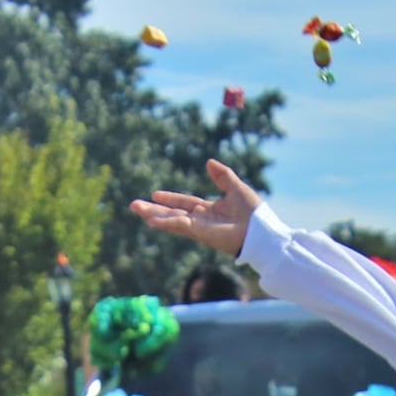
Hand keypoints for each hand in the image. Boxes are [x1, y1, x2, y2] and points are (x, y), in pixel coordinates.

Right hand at [130, 159, 260, 257]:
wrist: (262, 230)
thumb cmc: (254, 213)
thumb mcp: (236, 188)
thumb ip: (223, 176)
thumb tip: (209, 162)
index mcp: (210, 210)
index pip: (185, 203)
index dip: (171, 199)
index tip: (155, 194)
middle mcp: (202, 220)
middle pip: (173, 213)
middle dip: (154, 209)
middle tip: (134, 205)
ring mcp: (200, 227)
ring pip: (172, 220)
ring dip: (153, 214)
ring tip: (136, 209)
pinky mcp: (201, 233)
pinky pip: (180, 226)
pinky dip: (165, 222)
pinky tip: (151, 220)